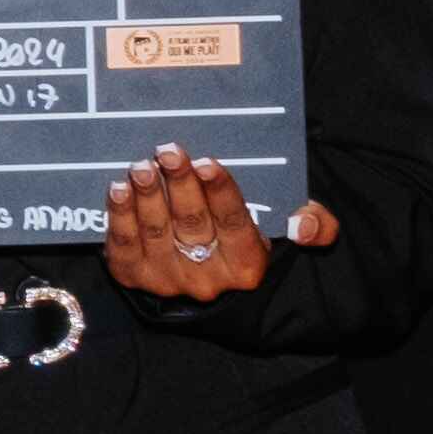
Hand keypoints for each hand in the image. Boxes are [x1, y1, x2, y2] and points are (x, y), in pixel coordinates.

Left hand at [100, 144, 334, 300]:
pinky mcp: (135, 278)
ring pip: (155, 234)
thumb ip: (314, 224)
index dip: (221, 193)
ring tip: (140, 167)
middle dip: (180, 185)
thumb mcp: (284, 233)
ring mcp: (168, 280)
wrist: (207, 282)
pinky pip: (123, 248)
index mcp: (246, 265)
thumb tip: (304, 225)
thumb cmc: (243, 241)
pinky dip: (119, 218)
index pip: (235, 225)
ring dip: (146, 197)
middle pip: (192, 225)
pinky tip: (117, 190)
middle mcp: (206, 278)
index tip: (208, 162)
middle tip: (169, 152)